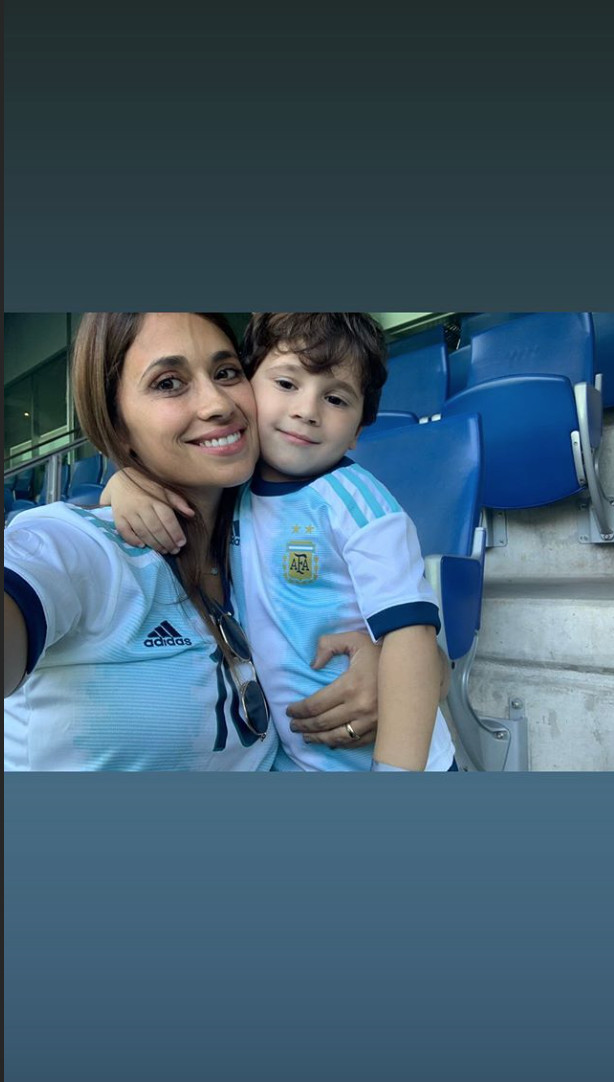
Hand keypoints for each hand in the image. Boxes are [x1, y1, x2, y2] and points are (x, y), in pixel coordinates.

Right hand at [100, 468, 193, 552]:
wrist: (121, 479)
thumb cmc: (147, 486)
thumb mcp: (164, 489)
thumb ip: (177, 501)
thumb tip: (191, 514)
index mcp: (155, 498)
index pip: (167, 519)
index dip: (175, 533)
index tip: (182, 543)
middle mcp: (142, 505)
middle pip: (156, 528)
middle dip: (167, 542)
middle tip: (174, 551)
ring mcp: (128, 511)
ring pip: (142, 532)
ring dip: (154, 544)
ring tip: (163, 551)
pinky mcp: (118, 516)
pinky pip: (124, 531)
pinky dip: (132, 540)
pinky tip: (142, 546)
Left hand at [286, 631, 379, 748]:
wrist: (412, 660)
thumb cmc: (380, 647)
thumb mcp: (352, 638)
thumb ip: (327, 645)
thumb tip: (313, 665)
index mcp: (351, 686)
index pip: (315, 705)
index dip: (299, 710)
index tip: (290, 710)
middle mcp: (361, 707)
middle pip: (323, 723)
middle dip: (304, 726)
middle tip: (293, 725)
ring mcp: (372, 721)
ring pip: (338, 737)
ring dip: (318, 739)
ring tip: (307, 736)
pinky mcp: (381, 728)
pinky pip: (356, 741)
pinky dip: (340, 743)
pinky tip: (331, 741)